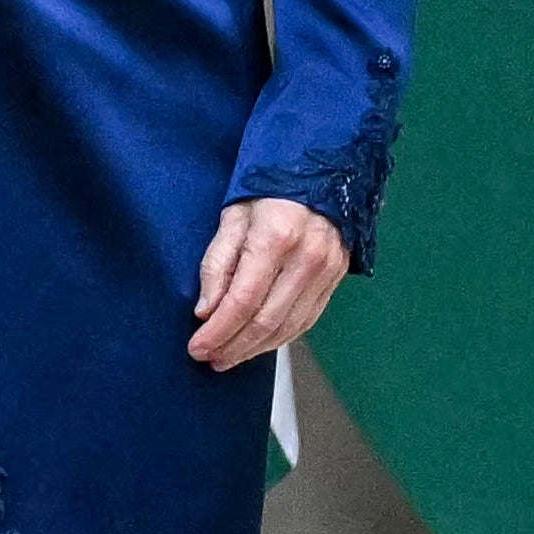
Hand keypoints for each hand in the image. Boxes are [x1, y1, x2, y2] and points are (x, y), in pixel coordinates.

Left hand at [189, 197, 349, 369]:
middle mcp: (306, 260)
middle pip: (266, 321)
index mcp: (275, 239)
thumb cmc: (267, 192)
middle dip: (234, 346)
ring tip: (229, 357)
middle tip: (210, 359)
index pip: (242, 301)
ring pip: (289, 327)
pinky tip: (259, 345)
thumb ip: (216, 263)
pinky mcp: (336, 280)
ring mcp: (326, 272)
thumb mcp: (231, 218)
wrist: (319, 175)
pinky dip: (281, 338)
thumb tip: (205, 310)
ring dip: (256, 349)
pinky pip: (307, 320)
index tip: (197, 348)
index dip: (218, 331)